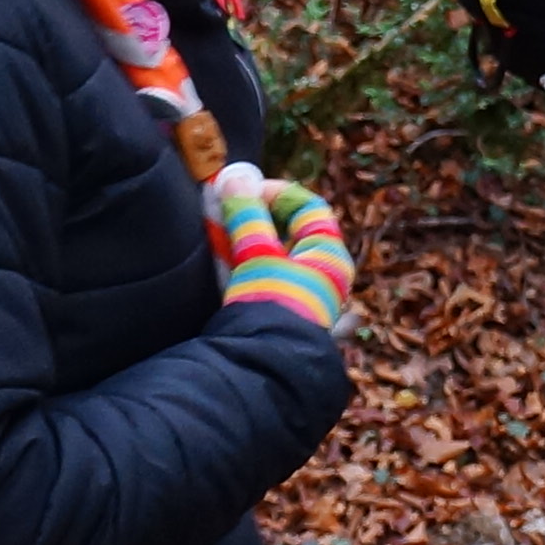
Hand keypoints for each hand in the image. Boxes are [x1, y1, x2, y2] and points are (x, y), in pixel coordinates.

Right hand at [208, 167, 356, 332]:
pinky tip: (218, 261)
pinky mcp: (277, 314)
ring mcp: (300, 297)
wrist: (263, 368)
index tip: (245, 189)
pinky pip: (261, 278)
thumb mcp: (258, 256)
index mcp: (329, 257)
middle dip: (254, 216)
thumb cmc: (272, 306)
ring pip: (272, 256)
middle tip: (225, 208)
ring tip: (215, 231)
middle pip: (289, 232)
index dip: (278, 192)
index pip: (309, 208)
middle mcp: (320, 277)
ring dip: (244, 240)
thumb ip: (246, 216)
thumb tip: (236, 177)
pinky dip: (241, 264)